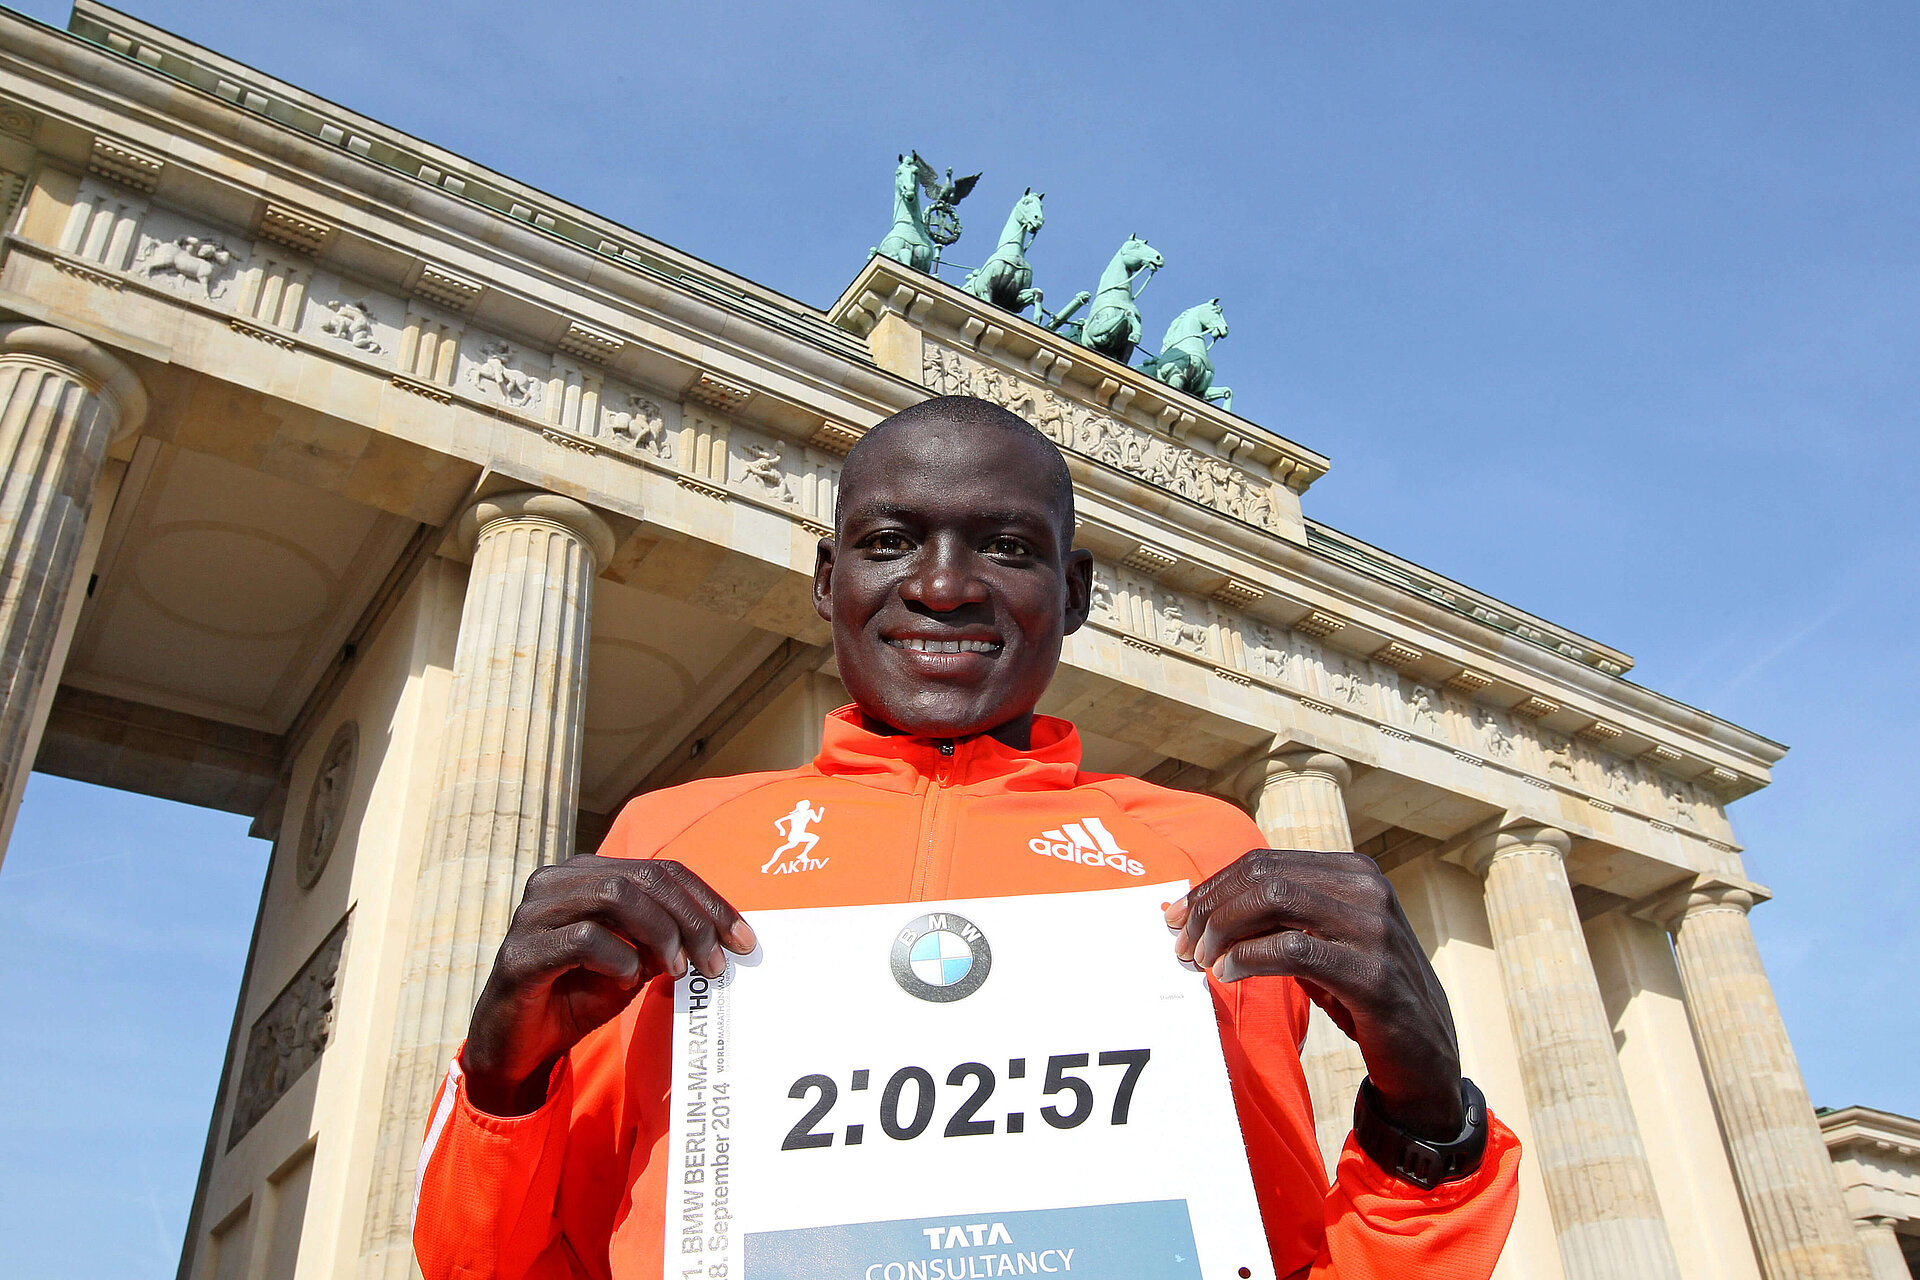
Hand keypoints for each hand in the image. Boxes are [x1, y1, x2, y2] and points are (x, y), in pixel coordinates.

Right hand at [462, 856, 754, 1115]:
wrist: (519, 1046)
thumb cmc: (578, 994)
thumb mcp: (634, 963)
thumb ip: (667, 940)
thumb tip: (717, 933)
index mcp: (586, 873)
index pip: (661, 870)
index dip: (708, 901)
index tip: (743, 939)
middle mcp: (557, 881)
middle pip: (644, 878)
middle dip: (692, 918)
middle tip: (717, 962)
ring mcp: (534, 913)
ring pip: (617, 896)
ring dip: (662, 934)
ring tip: (680, 970)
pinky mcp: (521, 953)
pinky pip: (584, 939)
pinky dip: (619, 958)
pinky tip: (629, 980)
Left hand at [1165, 849, 1463, 1139]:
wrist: (1425, 1056)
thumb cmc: (1361, 995)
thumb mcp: (1322, 942)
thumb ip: (1280, 918)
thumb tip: (1204, 910)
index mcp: (1353, 872)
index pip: (1263, 864)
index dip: (1212, 887)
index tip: (1176, 915)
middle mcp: (1367, 888)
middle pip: (1262, 877)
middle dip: (1210, 907)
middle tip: (1180, 943)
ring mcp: (1374, 927)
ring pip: (1274, 901)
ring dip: (1223, 930)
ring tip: (1200, 959)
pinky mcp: (1372, 973)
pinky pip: (1292, 949)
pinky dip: (1248, 958)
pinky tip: (1227, 973)